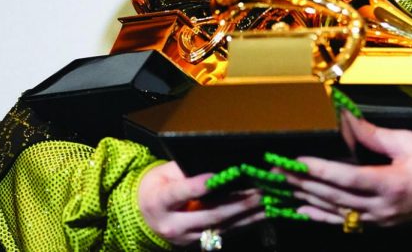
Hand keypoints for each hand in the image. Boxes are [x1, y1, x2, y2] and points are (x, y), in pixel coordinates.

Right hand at [137, 161, 263, 245]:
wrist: (142, 217)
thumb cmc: (157, 187)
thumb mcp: (164, 174)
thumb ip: (187, 171)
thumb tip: (218, 167)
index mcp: (159, 202)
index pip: (180, 193)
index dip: (199, 185)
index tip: (218, 176)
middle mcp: (173, 225)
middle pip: (209, 214)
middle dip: (238, 203)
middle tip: (261, 192)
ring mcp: (186, 238)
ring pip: (222, 227)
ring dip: (248, 215)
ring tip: (269, 202)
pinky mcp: (197, 244)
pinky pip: (224, 234)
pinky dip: (244, 223)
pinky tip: (261, 214)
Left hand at [287, 112, 411, 226]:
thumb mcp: (407, 141)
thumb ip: (373, 134)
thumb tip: (346, 118)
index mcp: (389, 183)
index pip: (346, 177)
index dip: (319, 169)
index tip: (295, 161)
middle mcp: (380, 206)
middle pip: (334, 196)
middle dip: (303, 183)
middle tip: (277, 172)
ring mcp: (378, 219)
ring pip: (335, 210)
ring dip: (306, 199)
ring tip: (283, 189)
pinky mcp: (378, 224)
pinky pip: (344, 221)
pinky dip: (321, 216)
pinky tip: (302, 210)